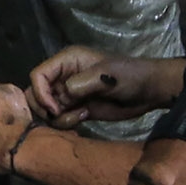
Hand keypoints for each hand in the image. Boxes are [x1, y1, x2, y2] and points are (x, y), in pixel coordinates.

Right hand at [27, 46, 175, 123]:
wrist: (150, 92)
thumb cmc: (130, 76)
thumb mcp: (106, 75)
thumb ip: (81, 83)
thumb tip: (62, 95)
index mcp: (65, 62)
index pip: (37, 75)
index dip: (41, 93)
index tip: (55, 108)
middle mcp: (62, 77)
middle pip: (35, 93)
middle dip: (44, 107)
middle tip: (61, 115)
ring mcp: (68, 94)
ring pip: (45, 109)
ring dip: (57, 117)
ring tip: (79, 116)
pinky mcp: (76, 108)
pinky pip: (59, 118)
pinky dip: (66, 122)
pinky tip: (84, 117)